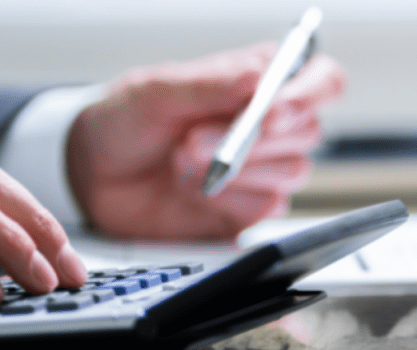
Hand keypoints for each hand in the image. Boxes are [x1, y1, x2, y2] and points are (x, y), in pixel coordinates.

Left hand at [66, 42, 345, 238]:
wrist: (94, 176)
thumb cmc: (128, 120)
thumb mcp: (156, 90)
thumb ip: (209, 82)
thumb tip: (258, 76)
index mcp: (261, 79)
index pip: (321, 79)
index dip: (309, 94)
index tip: (273, 110)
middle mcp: (272, 123)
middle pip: (308, 130)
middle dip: (252, 139)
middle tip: (196, 140)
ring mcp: (265, 167)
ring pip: (291, 171)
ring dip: (234, 169)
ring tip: (182, 161)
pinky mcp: (251, 206)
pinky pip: (266, 206)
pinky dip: (228, 198)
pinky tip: (195, 190)